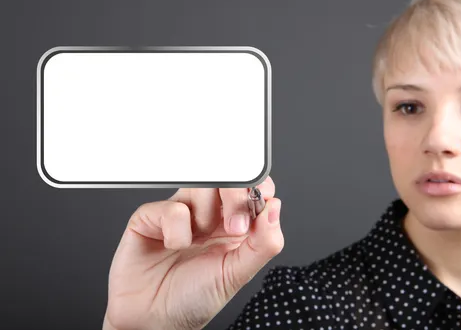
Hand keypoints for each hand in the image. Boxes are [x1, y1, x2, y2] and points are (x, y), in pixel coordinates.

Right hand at [103, 176, 282, 329]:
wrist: (152, 320)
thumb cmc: (194, 299)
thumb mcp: (237, 274)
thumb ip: (263, 243)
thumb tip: (275, 208)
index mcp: (235, 224)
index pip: (253, 188)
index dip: (258, 189)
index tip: (261, 206)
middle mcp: (209, 214)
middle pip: (229, 179)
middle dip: (236, 198)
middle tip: (235, 227)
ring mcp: (181, 211)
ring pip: (202, 185)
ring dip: (206, 215)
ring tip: (198, 241)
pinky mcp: (151, 216)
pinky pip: (172, 207)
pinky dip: (176, 230)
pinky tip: (173, 246)